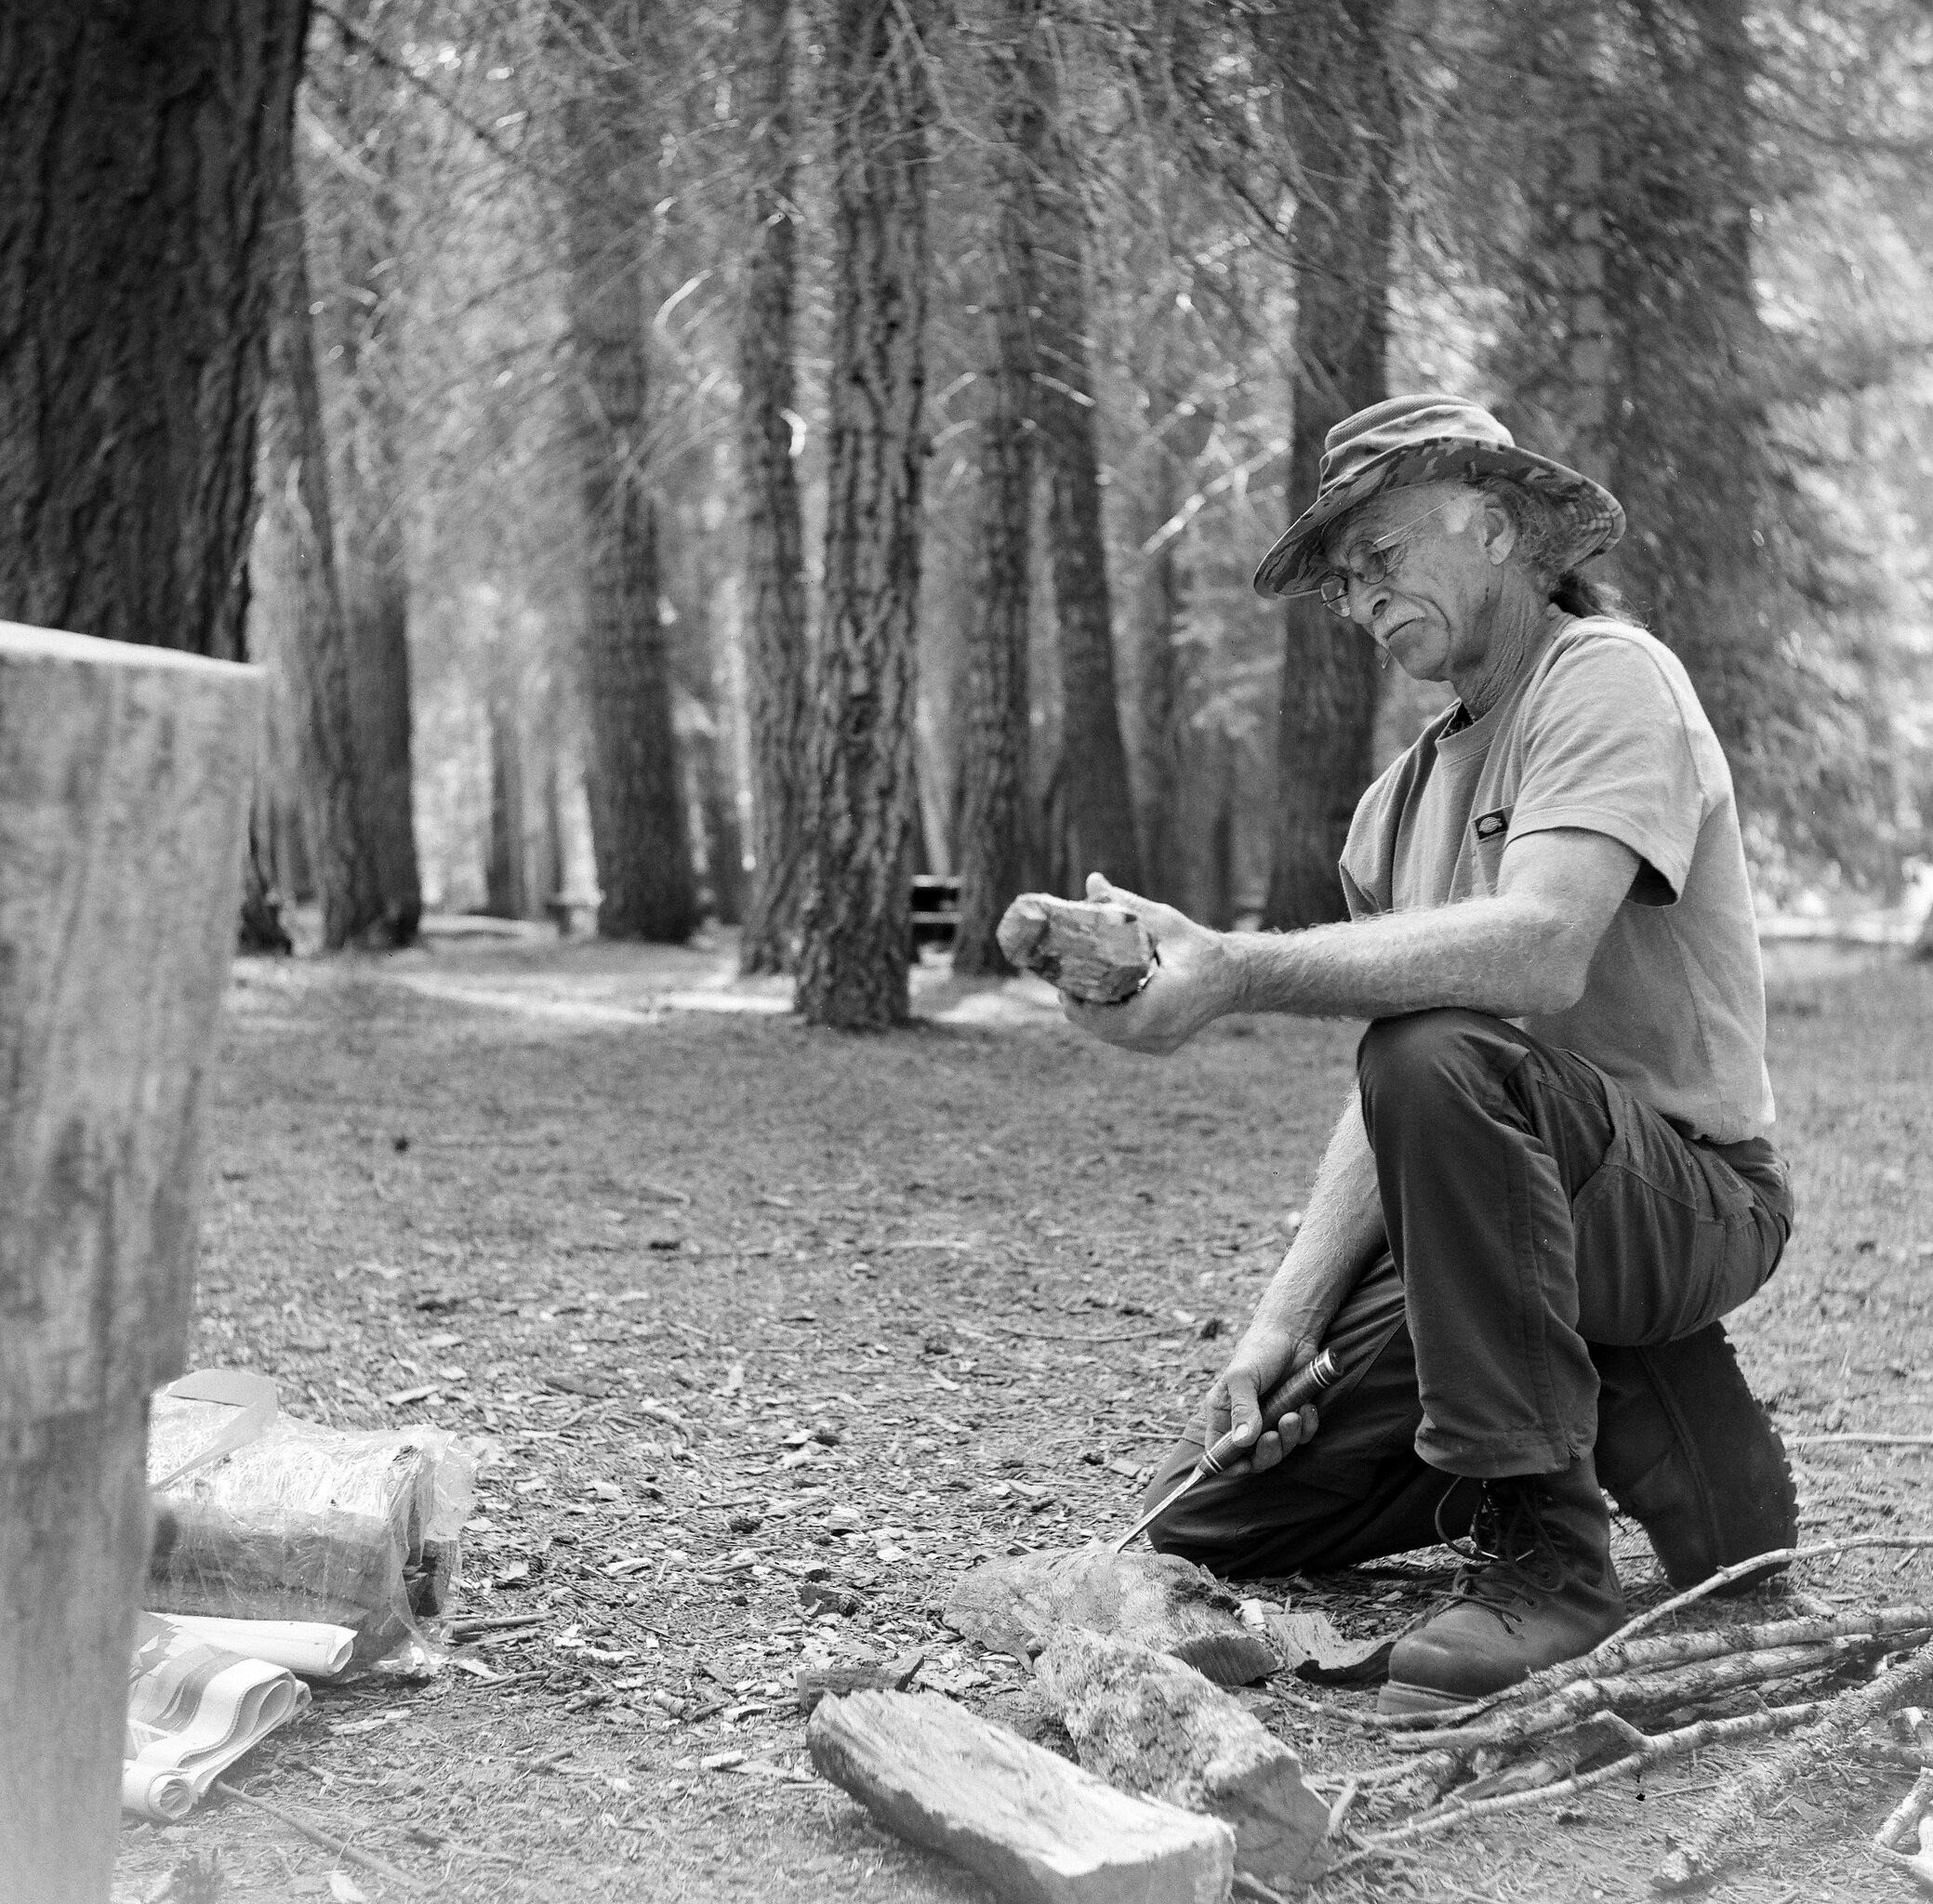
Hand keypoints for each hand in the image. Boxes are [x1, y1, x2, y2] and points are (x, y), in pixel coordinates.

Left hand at [1059, 874, 1243, 1055]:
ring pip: (1112, 1037)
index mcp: (1163, 1003)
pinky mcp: (1163, 1047)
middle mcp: (1162, 1030)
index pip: (1106, 1019)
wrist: (1234, 977)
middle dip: (1081, 1008)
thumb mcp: (1164, 922)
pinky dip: (1111, 1022)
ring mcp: (1162, 1043)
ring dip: (1094, 1017)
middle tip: (1068, 983)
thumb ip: (1127, 905)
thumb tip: (1093, 881)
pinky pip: (1126, 1039)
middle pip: (1103, 1029)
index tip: (1067, 983)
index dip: (1080, 1005)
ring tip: (1082, 991)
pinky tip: (1104, 1003)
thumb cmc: (1198, 947)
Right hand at [1199, 1326, 1320, 1475]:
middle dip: (1266, 1453)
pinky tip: (1306, 1407)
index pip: (1218, 1451)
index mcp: (1222, 1412)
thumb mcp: (1242, 1377)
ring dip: (1289, 1438)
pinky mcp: (1293, 1416)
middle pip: (1252, 1459)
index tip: (1245, 1463)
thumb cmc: (1259, 1351)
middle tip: (1274, 1435)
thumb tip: (1242, 1442)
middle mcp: (1244, 1421)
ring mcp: (1270, 1420)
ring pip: (1279, 1450)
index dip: (1229, 1464)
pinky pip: (1301, 1437)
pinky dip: (1306, 1427)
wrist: (1292, 1334)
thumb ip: (1242, 1409)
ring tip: (1293, 1413)